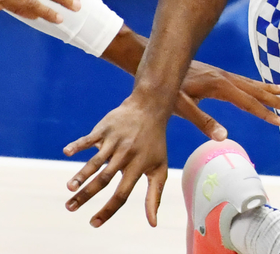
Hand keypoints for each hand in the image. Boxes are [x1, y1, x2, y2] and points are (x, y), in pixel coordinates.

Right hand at [62, 92, 171, 226]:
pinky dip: (78, 145)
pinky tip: (67, 152)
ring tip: (69, 188)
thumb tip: (153, 224)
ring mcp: (114, 141)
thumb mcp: (159, 168)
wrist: (150, 109)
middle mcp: (126, 155)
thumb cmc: (154, 144)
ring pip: (96, 161)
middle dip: (86, 195)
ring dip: (81, 174)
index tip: (93, 223)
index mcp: (138, 166)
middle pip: (104, 179)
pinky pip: (89, 138)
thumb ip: (154, 196)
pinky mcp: (104, 129)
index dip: (108, 209)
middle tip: (69, 208)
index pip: (122, 193)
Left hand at [175, 60, 279, 139]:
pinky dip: (256, 84)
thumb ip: (203, 121)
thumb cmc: (165, 89)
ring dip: (269, 89)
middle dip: (276, 100)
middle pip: (256, 91)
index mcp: (220, 87)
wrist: (154, 65)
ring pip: (251, 83)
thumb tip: (224, 137)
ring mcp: (222, 75)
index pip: (248, 103)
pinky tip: (259, 86)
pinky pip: (243, 80)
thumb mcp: (181, 107)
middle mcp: (225, 78)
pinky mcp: (217, 74)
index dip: (265, 113)